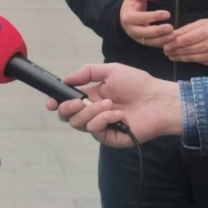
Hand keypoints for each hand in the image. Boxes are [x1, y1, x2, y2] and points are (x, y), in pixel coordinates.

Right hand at [45, 63, 181, 146]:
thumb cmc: (138, 83)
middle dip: (67, 108)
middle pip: (67, 116)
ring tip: (109, 103)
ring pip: (78, 123)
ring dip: (91, 111)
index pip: (66, 102)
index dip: (55, 103)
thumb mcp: (110, 70)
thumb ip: (86, 72)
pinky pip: (95, 130)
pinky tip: (118, 113)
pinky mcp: (109, 137)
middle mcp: (92, 112)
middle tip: (79, 102)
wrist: (158, 100)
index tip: (50, 102)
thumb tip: (66, 79)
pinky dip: (103, 119)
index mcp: (90, 96)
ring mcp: (100, 125)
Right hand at [119, 0, 174, 47]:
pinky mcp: (143, 42)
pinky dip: (162, 43)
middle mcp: (131, 29)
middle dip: (158, 31)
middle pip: (145, 33)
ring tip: (173, 35)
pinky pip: (153, 44)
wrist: (126, 16)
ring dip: (162, 39)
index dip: (154, 16)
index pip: (141, 18)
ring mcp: (137, 37)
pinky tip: (172, 40)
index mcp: (128, 17)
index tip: (167, 14)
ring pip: (150, 41)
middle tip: (171, 28)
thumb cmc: (132, 4)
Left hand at [164, 18, 207, 65]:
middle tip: (165, 51)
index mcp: (205, 32)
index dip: (173, 43)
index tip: (164, 45)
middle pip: (187, 50)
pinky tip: (181, 58)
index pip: (185, 40)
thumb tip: (171, 35)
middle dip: (173, 51)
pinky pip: (198, 62)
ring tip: (170, 55)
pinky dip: (187, 60)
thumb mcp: (201, 23)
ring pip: (191, 58)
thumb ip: (186, 29)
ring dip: (178, 57)